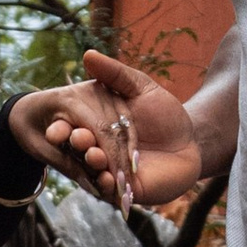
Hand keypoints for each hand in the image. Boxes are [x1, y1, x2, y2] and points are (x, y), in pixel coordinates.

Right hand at [9, 53, 202, 209]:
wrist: (190, 142)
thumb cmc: (163, 112)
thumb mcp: (141, 87)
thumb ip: (115, 74)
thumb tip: (88, 55)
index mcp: (93, 124)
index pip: (69, 128)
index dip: (60, 130)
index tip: (56, 128)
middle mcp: (95, 148)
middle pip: (76, 151)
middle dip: (75, 145)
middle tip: (80, 139)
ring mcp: (107, 171)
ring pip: (90, 171)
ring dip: (90, 164)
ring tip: (96, 156)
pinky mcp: (122, 191)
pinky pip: (109, 192)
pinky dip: (106, 186)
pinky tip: (109, 179)